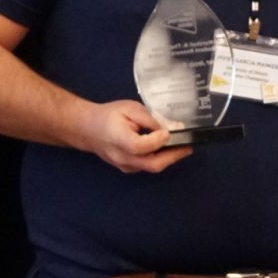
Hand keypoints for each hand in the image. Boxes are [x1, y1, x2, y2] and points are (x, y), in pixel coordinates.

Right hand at [71, 97, 192, 173]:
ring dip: (169, 158)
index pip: (139, 146)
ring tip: (183, 145)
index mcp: (118, 139)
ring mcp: (124, 166)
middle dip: (173, 156)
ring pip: (150, 168)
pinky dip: (160, 159)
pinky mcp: (127, 168)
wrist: (87, 130)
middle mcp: (121, 157)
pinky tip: (169, 148)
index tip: (171, 131)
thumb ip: (151, 119)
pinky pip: (146, 166)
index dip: (157, 141)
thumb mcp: (130, 109)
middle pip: (150, 164)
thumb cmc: (109, 115)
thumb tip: (172, 127)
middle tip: (189, 144)